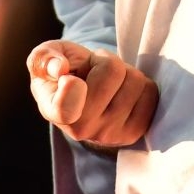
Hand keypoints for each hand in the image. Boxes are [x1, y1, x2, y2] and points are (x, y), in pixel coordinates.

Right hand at [27, 39, 157, 148]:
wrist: (86, 94)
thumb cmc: (64, 71)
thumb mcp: (46, 57)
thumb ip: (43, 57)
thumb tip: (59, 68)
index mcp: (53, 110)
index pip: (65, 108)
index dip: (72, 91)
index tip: (72, 79)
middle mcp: (80, 129)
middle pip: (112, 72)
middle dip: (106, 61)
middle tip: (94, 71)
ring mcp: (108, 135)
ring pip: (135, 81)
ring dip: (125, 73)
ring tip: (109, 82)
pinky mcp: (133, 133)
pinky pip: (150, 94)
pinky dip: (140, 85)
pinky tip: (123, 93)